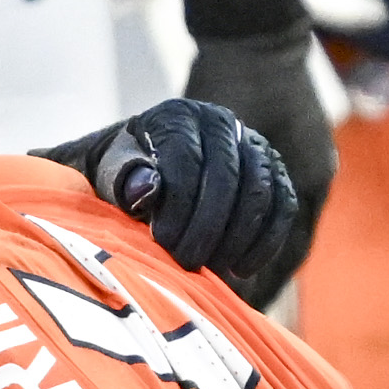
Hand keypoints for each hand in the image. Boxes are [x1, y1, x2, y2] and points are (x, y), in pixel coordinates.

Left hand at [48, 96, 297, 292]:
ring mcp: (252, 145)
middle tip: (187, 265)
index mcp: (175, 117)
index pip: (186, 157)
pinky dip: (266, 240)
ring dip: (237, 237)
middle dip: (207, 226)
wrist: (136, 176)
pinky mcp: (273, 172)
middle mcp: (220, 122)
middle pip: (228, 176)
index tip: (162, 243)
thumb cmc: (115, 179)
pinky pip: (283, 205)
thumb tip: (148, 189)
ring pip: (260, 191)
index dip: (178, 204)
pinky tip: (241, 268)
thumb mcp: (105, 177)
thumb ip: (122, 180)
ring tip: (210, 271)